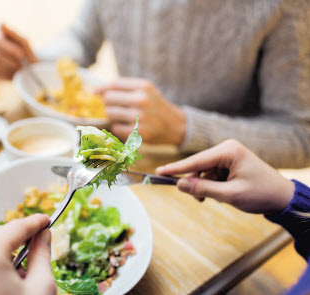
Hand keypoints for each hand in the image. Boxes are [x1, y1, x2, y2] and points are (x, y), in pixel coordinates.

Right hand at [0, 24, 36, 78]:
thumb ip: (13, 33)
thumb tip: (1, 24)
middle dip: (9, 61)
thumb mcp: (23, 41)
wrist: (27, 67)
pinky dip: (5, 74)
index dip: (9, 48)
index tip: (22, 55)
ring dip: (8, 68)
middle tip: (21, 66)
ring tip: (18, 69)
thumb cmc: (25, 51)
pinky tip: (13, 74)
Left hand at [0, 214, 55, 294]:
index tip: (46, 221)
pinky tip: (4, 284)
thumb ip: (42, 255)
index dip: (34, 222)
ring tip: (21, 274)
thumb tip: (44, 235)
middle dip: (17, 239)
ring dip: (3, 255)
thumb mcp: (40, 288)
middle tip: (38, 244)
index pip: (15, 227)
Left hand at [98, 78, 185, 144]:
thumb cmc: (156, 107)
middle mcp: (142, 100)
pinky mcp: (137, 132)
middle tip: (118, 108)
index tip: (95, 92)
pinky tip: (130, 127)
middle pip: (108, 98)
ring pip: (109, 113)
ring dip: (113, 116)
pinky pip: (115, 128)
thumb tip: (96, 91)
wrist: (176, 126)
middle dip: (109, 103)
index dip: (102, 88)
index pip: (114, 84)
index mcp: (144, 86)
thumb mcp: (146, 91)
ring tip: (126, 117)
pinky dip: (120, 128)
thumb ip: (124, 88)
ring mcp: (140, 117)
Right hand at [156, 139, 294, 213]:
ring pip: (204, 171)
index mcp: (229, 150)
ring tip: (215, 198)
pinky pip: (211, 174)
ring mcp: (228, 155)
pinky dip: (211, 185)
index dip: (176, 168)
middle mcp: (227, 148)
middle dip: (196, 183)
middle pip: (198, 166)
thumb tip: (179, 185)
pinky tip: (220, 193)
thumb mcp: (230, 195)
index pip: (196, 160)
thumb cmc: (261, 194)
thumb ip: (203, 189)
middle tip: (200, 199)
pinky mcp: (229, 163)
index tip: (158, 172)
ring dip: (205, 186)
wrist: (282, 197)